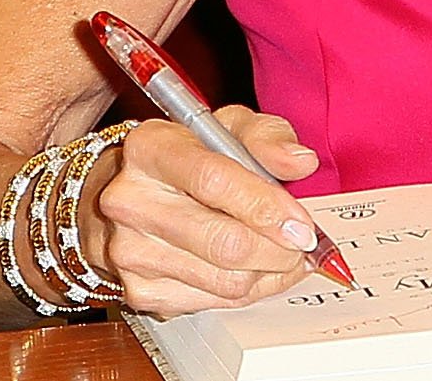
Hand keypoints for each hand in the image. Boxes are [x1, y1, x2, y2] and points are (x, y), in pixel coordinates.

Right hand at [80, 109, 325, 314]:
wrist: (135, 195)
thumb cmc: (188, 157)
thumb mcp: (229, 128)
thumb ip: (268, 138)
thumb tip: (300, 162)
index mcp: (151, 149)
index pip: (213, 181)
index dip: (265, 207)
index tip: (301, 225)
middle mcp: (131, 201)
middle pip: (222, 241)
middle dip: (278, 250)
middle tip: (302, 243)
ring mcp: (130, 250)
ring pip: (223, 279)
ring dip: (268, 272)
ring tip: (282, 254)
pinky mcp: (138, 290)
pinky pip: (211, 303)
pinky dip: (246, 291)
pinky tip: (253, 269)